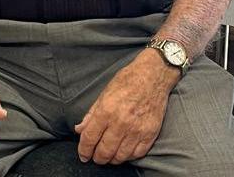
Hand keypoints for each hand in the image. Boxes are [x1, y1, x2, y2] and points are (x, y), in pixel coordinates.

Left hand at [75, 49, 178, 164]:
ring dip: (112, 159)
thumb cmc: (128, 80)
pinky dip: (129, 156)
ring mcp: (137, 129)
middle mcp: (121, 122)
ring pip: (120, 157)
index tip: (83, 155)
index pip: (90, 138)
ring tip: (110, 155)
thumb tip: (79, 130)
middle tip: (96, 156)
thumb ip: (91, 114)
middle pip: (104, 152)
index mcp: (106, 110)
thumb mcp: (105, 93)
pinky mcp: (150, 133)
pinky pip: (137, 154)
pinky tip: (124, 151)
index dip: (84, 150)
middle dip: (97, 158)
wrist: (154, 75)